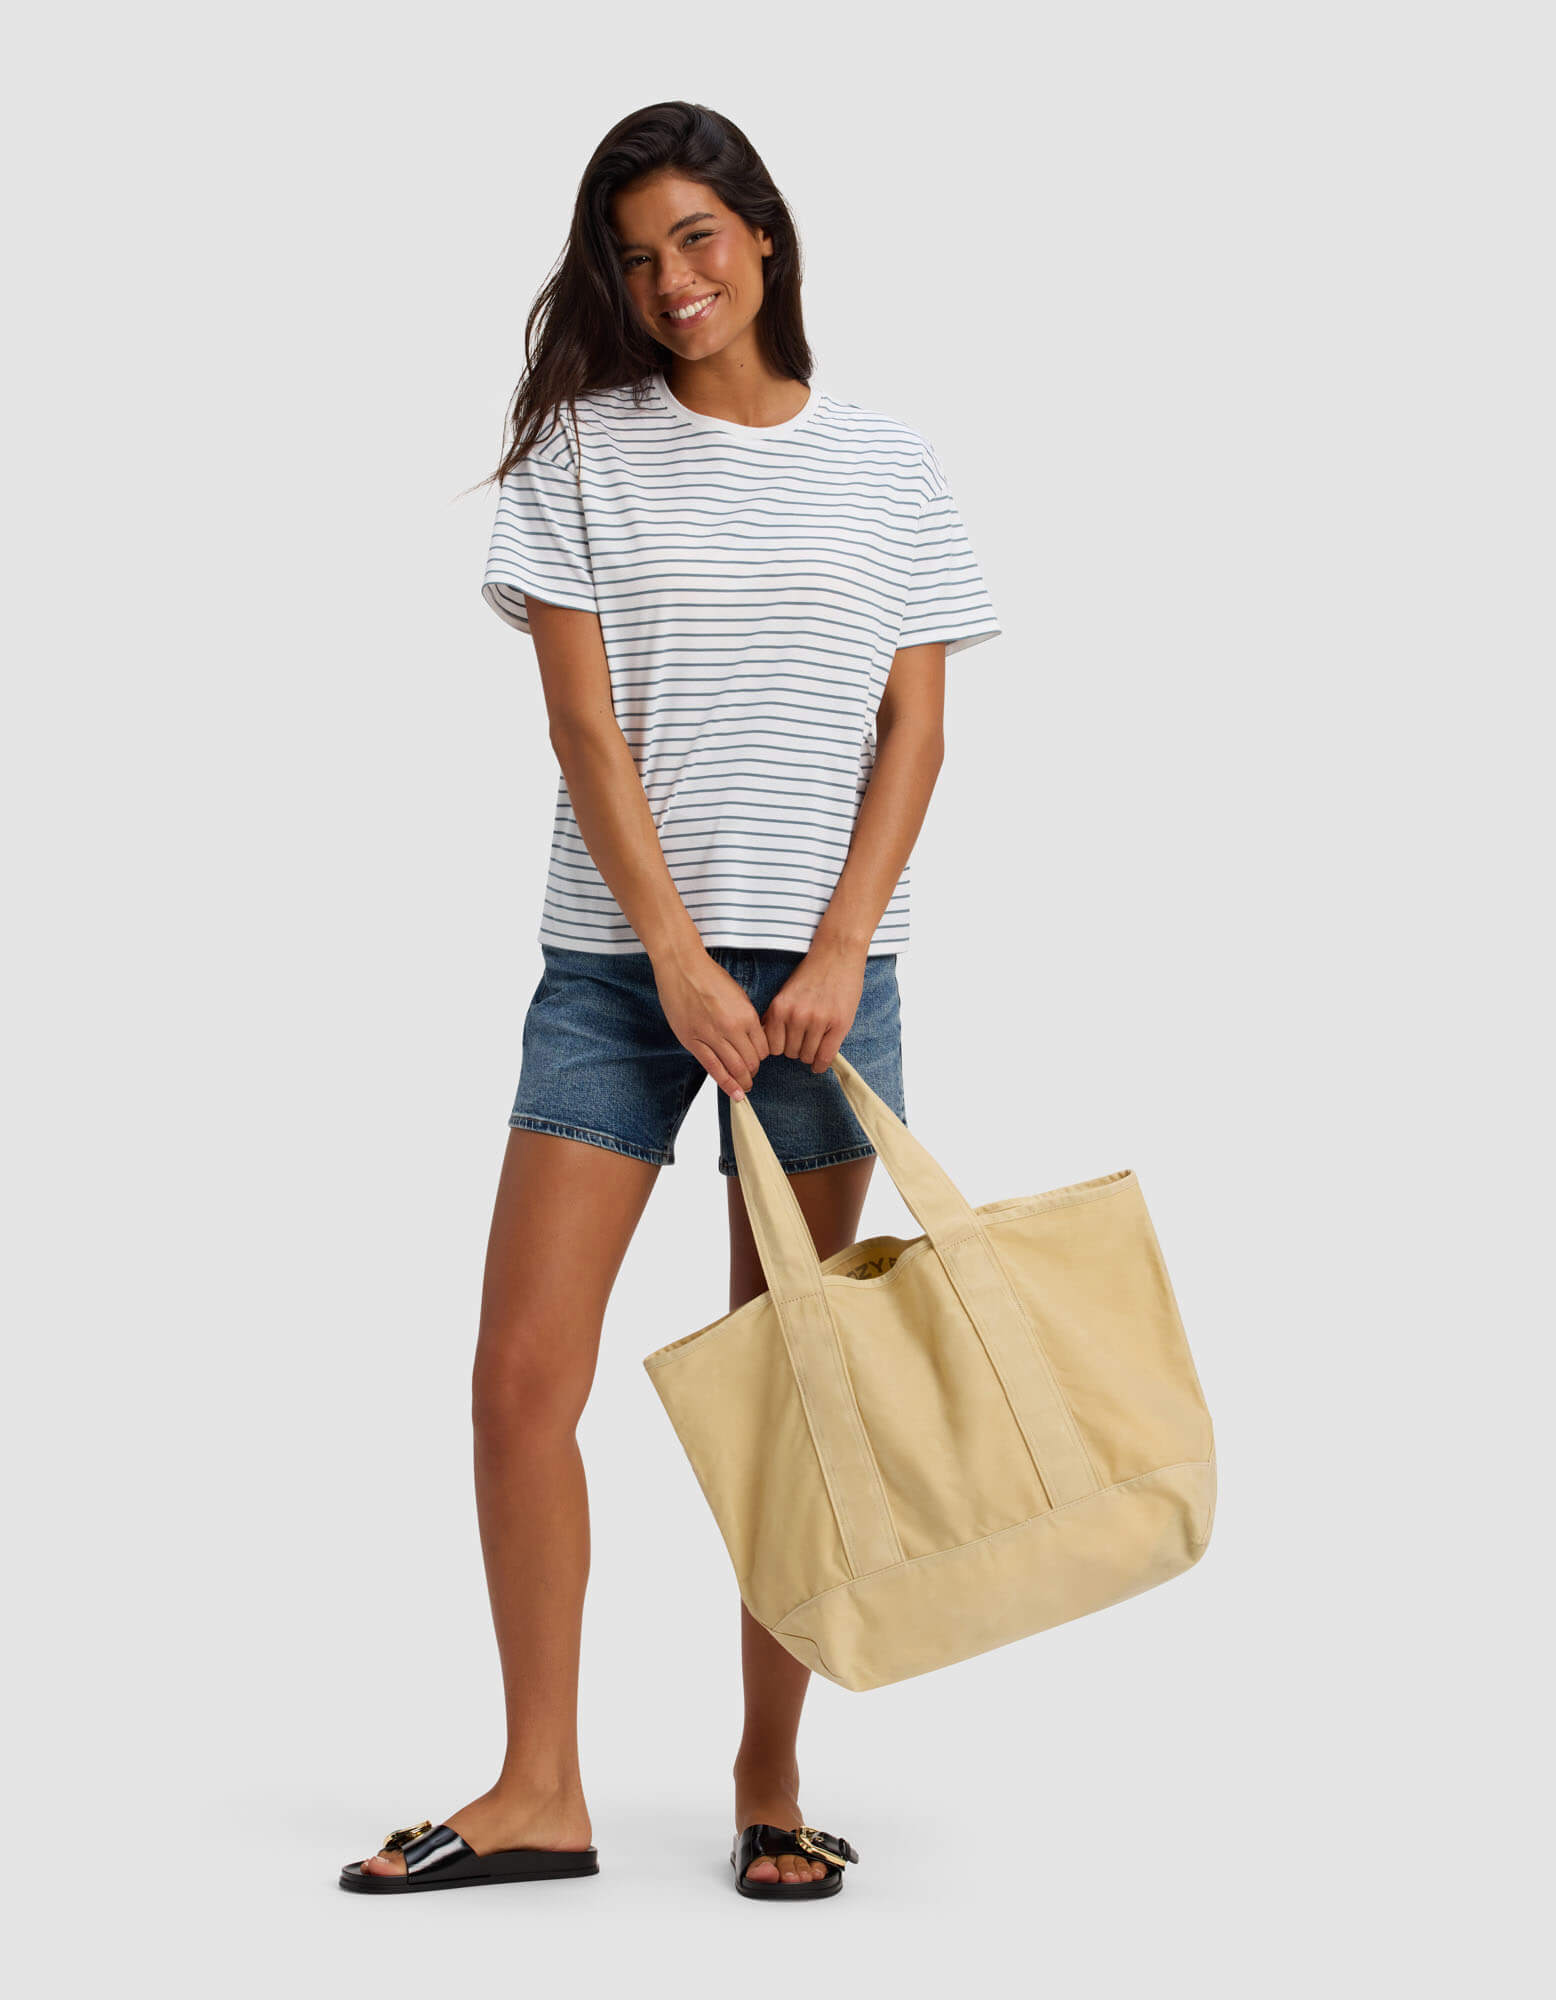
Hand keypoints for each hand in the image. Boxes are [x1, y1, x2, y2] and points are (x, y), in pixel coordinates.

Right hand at [652, 949, 769, 1098]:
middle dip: (752, 1072)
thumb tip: (752, 1038)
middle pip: (750, 1062)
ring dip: (741, 1081)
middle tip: (751, 1077)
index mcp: (746, 1015)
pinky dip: (725, 1083)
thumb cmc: (709, 976)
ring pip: (733, 1068)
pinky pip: (712, 1067)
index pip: (762, 1048)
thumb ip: (746, 1018)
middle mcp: (732, 1027)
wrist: (682, 967)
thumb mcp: (738, 995)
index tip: (757, 1061)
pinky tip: (732, 1091)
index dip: (761, 1058)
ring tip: (743, 1088)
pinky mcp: (693, 1041)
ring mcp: (711, 1035)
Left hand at [762, 941, 868, 1072]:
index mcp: (780, 1008)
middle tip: (804, 1040)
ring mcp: (818, 1021)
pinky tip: (820, 1063)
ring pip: (807, 1056)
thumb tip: (766, 1039)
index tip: (786, 1045)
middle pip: (790, 1053)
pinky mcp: (838, 1024)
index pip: (772, 1047)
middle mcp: (797, 1016)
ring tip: (815, 1043)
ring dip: (810, 1054)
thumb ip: (776, 1015)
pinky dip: (821, 1064)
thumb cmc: (811, 973)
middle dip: (796, 1050)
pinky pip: (825, 1056)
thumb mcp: (786, 992)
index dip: (780, 1048)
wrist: (837, 954)